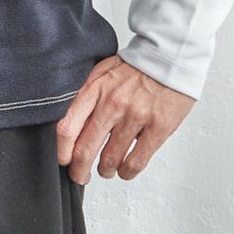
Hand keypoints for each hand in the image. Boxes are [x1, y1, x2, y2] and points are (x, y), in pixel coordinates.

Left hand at [56, 57, 193, 184]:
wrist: (172, 56)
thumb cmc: (136, 67)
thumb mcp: (103, 72)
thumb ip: (85, 96)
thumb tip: (67, 125)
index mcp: (95, 89)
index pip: (66, 127)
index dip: (61, 151)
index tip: (63, 160)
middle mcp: (112, 104)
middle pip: (84, 150)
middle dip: (79, 171)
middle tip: (80, 176)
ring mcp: (136, 116)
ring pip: (110, 160)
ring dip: (105, 170)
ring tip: (106, 169)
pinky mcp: (158, 127)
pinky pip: (135, 162)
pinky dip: (127, 172)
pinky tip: (125, 169)